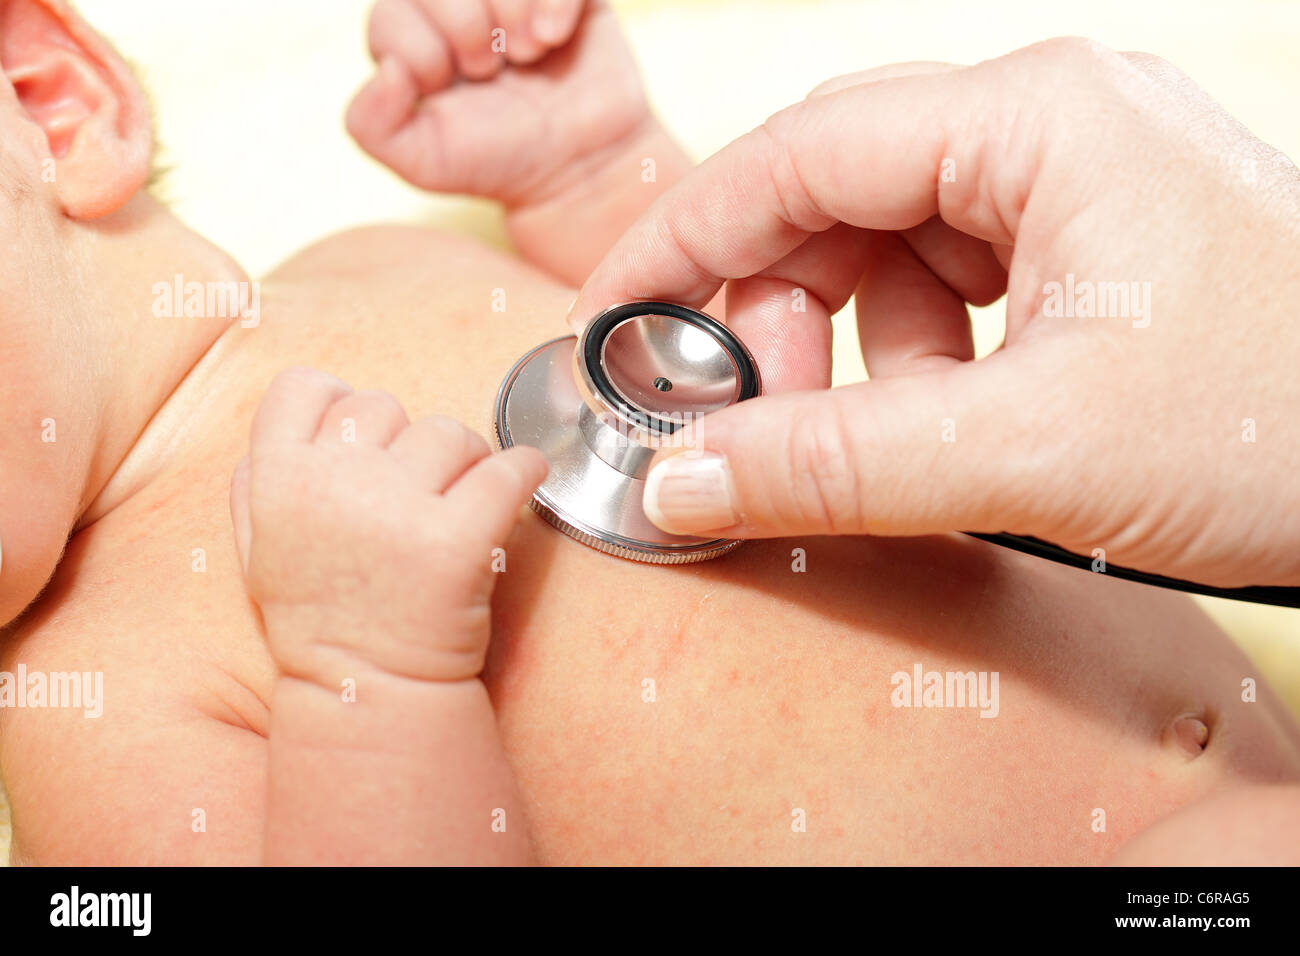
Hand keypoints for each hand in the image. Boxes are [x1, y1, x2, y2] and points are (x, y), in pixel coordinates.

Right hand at [230, 368, 545, 685]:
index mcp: (277, 481)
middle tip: (414, 494)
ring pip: (451, 433)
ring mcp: (397, 510)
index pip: (306, 386)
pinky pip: (509, 468)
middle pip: (385, 405)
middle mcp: (333, 484)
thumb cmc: (322, 621)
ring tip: (455, 511)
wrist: (366, 695)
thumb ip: (256, 486)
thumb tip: (284, 430)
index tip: (366, 438)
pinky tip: (521, 483)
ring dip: (463, 462)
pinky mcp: (458, 541)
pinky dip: (524, 470)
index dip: (338, 404)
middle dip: (403, 443)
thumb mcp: (258, 553)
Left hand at [346, 0, 647, 207]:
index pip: (390, 13)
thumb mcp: (426, 161)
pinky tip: (555, 36)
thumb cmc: (502, 158)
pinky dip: (554, 0)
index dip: (421, 54)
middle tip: (489, 70)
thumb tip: (386, 69)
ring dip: (510, 11)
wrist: (582, 165)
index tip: (450, 88)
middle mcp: (456, 6)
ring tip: (527, 53)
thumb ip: (372, 126)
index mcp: (414, 38)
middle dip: (464, 27)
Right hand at [569, 38, 1299, 587]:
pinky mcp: (1091, 243)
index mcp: (1039, 117)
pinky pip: (954, 282)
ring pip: (890, 245)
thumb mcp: (1030, 450)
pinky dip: (918, 358)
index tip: (613, 317)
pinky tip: (947, 420)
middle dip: (777, 310)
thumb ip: (836, 463)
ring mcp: (1076, 180)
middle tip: (747, 419)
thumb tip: (680, 479)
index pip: (799, 152)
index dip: (685, 239)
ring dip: (852, 346)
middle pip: (838, 195)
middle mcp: (1052, 122)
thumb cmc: (1284, 425)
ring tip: (878, 436)